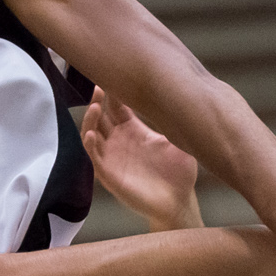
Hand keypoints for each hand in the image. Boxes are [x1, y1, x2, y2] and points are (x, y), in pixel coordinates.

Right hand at [81, 88, 201, 231]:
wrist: (179, 202)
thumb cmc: (180, 172)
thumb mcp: (180, 140)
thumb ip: (176, 120)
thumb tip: (186, 93)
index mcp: (134, 129)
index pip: (117, 105)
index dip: (113, 91)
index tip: (114, 74)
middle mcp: (120, 140)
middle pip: (101, 115)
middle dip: (98, 100)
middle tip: (99, 85)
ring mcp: (112, 156)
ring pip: (92, 133)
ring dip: (90, 120)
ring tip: (94, 107)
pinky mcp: (108, 174)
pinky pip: (93, 158)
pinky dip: (89, 145)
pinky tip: (90, 134)